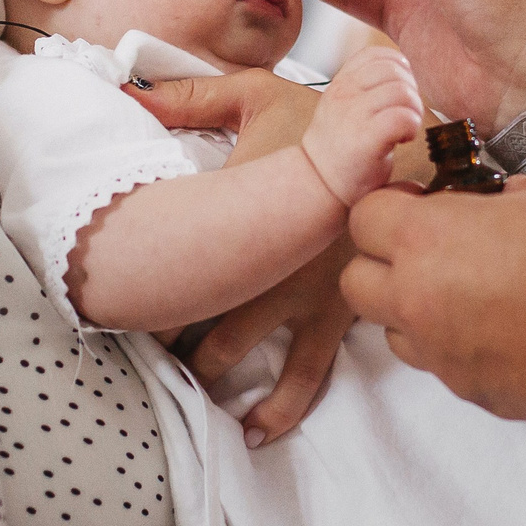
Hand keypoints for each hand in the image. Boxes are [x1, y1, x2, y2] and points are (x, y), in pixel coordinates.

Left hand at [131, 68, 346, 441]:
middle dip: (168, 348)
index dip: (137, 293)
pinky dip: (278, 411)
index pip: (172, 269)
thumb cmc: (330, 118)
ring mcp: (304, 302)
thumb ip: (192, 98)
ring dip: (213, 391)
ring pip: (242, 366)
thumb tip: (127, 91)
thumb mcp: (261, 96)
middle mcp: (267, 272)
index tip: (111, 300)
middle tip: (140, 356)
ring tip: (186, 405)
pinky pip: (306, 379)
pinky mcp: (338, 317)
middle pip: (200, 330)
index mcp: (239, 216)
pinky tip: (256, 434)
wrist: (414, 148)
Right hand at [301, 45, 422, 205]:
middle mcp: (345, 94)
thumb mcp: (343, 106)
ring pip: (402, 92)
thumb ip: (365, 87)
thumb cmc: (340, 149)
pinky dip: (411, 127)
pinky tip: (403, 139)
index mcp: (341, 83)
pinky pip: (402, 117)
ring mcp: (354, 115)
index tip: (400, 90)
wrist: (317, 184)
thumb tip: (402, 72)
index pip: (377, 54)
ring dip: (414, 110)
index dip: (398, 68)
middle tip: (406, 114)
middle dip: (411, 90)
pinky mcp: (366, 138)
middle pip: (395, 70)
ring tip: (405, 128)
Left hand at [341, 178, 525, 430]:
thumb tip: (490, 203)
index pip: (363, 218)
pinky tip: (500, 328)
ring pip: (391, 329)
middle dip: (383, 262)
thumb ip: (499, 198)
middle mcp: (418, 299)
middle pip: (357, 282)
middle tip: (435, 247)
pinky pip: (438, 363)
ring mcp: (440, 353)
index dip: (391, 208)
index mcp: (428, 239)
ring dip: (413, 307)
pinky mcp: (469, 391)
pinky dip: (453, 344)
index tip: (424, 203)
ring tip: (469, 292)